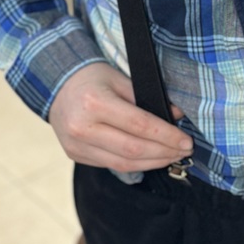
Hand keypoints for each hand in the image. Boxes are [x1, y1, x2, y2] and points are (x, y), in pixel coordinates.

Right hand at [48, 62, 192, 171]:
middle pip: (133, 150)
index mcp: (94, 103)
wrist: (57, 85)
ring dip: (152, 163)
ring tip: (171, 157)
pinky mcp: (75, 155)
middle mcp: (82, 127)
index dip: (166, 136)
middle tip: (183, 151)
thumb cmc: (92, 78)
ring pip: (122, 164)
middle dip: (164, 153)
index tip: (186, 141)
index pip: (140, 125)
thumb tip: (177, 115)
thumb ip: (147, 97)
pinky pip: (110, 164)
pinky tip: (150, 159)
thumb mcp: (119, 78)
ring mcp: (76, 145)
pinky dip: (134, 164)